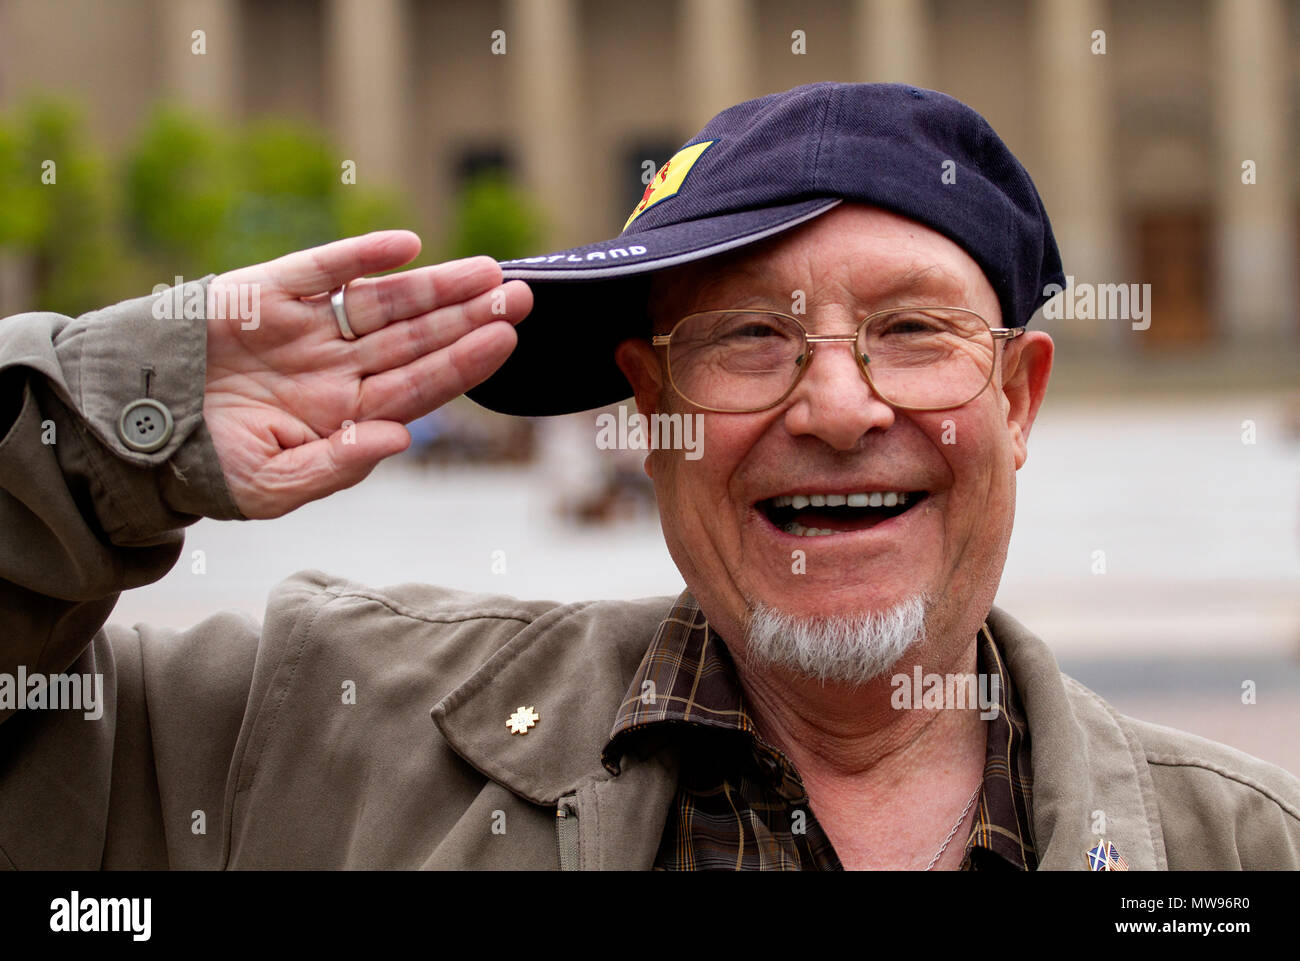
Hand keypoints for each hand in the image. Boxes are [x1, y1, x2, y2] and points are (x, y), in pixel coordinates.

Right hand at [201, 230, 530, 518]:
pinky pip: (325, 268)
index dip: (465, 362)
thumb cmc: (206, 467)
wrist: (133, 428)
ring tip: (489, 271)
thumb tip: (401, 439)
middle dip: (469, 317)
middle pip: (417, 338)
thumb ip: (339, 465)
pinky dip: (363, 254)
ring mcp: (308, 329)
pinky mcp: (269, 293)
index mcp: (346, 416)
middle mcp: (337, 368)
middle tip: (523, 295)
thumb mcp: (274, 485)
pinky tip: (408, 247)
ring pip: (385, 302)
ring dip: (435, 285)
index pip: (420, 386)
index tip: (507, 338)